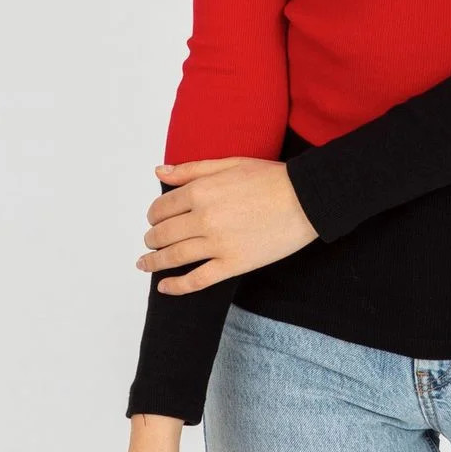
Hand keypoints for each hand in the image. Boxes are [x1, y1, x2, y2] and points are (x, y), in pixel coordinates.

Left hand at [135, 156, 319, 293]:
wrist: (305, 199)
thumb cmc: (270, 178)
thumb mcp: (229, 164)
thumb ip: (191, 169)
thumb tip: (160, 172)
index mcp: (201, 191)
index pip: (163, 207)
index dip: (154, 214)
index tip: (154, 218)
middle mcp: (203, 218)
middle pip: (163, 233)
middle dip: (152, 238)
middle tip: (150, 240)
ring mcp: (217, 244)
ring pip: (174, 257)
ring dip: (154, 261)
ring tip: (145, 263)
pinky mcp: (233, 264)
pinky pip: (197, 280)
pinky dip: (176, 286)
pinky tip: (164, 287)